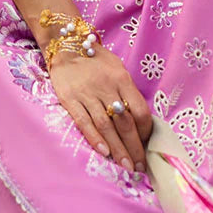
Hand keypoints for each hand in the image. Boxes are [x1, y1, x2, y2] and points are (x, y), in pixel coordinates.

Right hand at [47, 43, 152, 172]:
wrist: (66, 45)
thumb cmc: (96, 60)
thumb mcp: (117, 69)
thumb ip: (127, 92)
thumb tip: (139, 120)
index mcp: (122, 79)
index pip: (140, 109)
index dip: (145, 131)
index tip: (146, 145)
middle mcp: (106, 87)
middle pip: (124, 122)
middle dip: (134, 147)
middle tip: (139, 167)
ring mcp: (87, 93)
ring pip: (106, 126)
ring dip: (117, 148)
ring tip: (125, 166)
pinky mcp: (69, 99)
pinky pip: (84, 121)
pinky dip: (94, 138)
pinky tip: (103, 152)